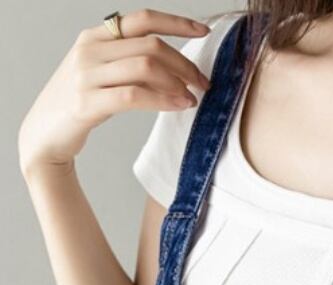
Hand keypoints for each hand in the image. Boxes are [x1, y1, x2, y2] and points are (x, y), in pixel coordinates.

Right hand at [18, 8, 211, 177]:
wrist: (45, 134)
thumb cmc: (81, 103)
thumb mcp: (103, 73)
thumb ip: (129, 62)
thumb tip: (175, 65)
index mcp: (95, 37)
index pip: (142, 19)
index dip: (176, 23)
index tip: (203, 32)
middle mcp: (90, 50)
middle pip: (151, 45)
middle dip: (185, 63)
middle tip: (204, 82)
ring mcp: (86, 75)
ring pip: (145, 67)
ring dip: (178, 82)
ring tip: (193, 97)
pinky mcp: (87, 102)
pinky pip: (134, 95)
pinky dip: (163, 100)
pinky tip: (180, 106)